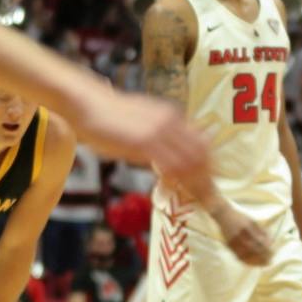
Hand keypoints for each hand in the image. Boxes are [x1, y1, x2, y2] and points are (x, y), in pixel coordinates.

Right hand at [74, 86, 211, 196]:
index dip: (209, 163)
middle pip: (200, 152)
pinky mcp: (144, 142)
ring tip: (198, 196)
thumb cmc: (111, 117)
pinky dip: (177, 179)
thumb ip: (160, 136)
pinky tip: (177, 189)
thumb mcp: (144, 122)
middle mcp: (171, 121)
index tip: (212, 180)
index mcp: (172, 116)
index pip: (201, 141)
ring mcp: (159, 131)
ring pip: (189, 160)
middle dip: (206, 175)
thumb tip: (171, 156)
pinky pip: (169, 164)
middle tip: (208, 194)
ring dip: (195, 180)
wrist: (90, 105)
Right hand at [206, 199, 274, 267]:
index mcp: (249, 227)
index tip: (273, 253)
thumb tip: (271, 242)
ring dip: (255, 261)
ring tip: (262, 264)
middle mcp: (241, 234)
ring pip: (246, 254)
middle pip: (253, 249)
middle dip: (262, 257)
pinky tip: (252, 263)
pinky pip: (238, 255)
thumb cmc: (240, 217)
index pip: (260, 241)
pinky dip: (246, 261)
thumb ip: (261, 231)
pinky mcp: (229, 244)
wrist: (224, 214)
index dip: (266, 249)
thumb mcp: (253, 221)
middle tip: (269, 261)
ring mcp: (234, 240)